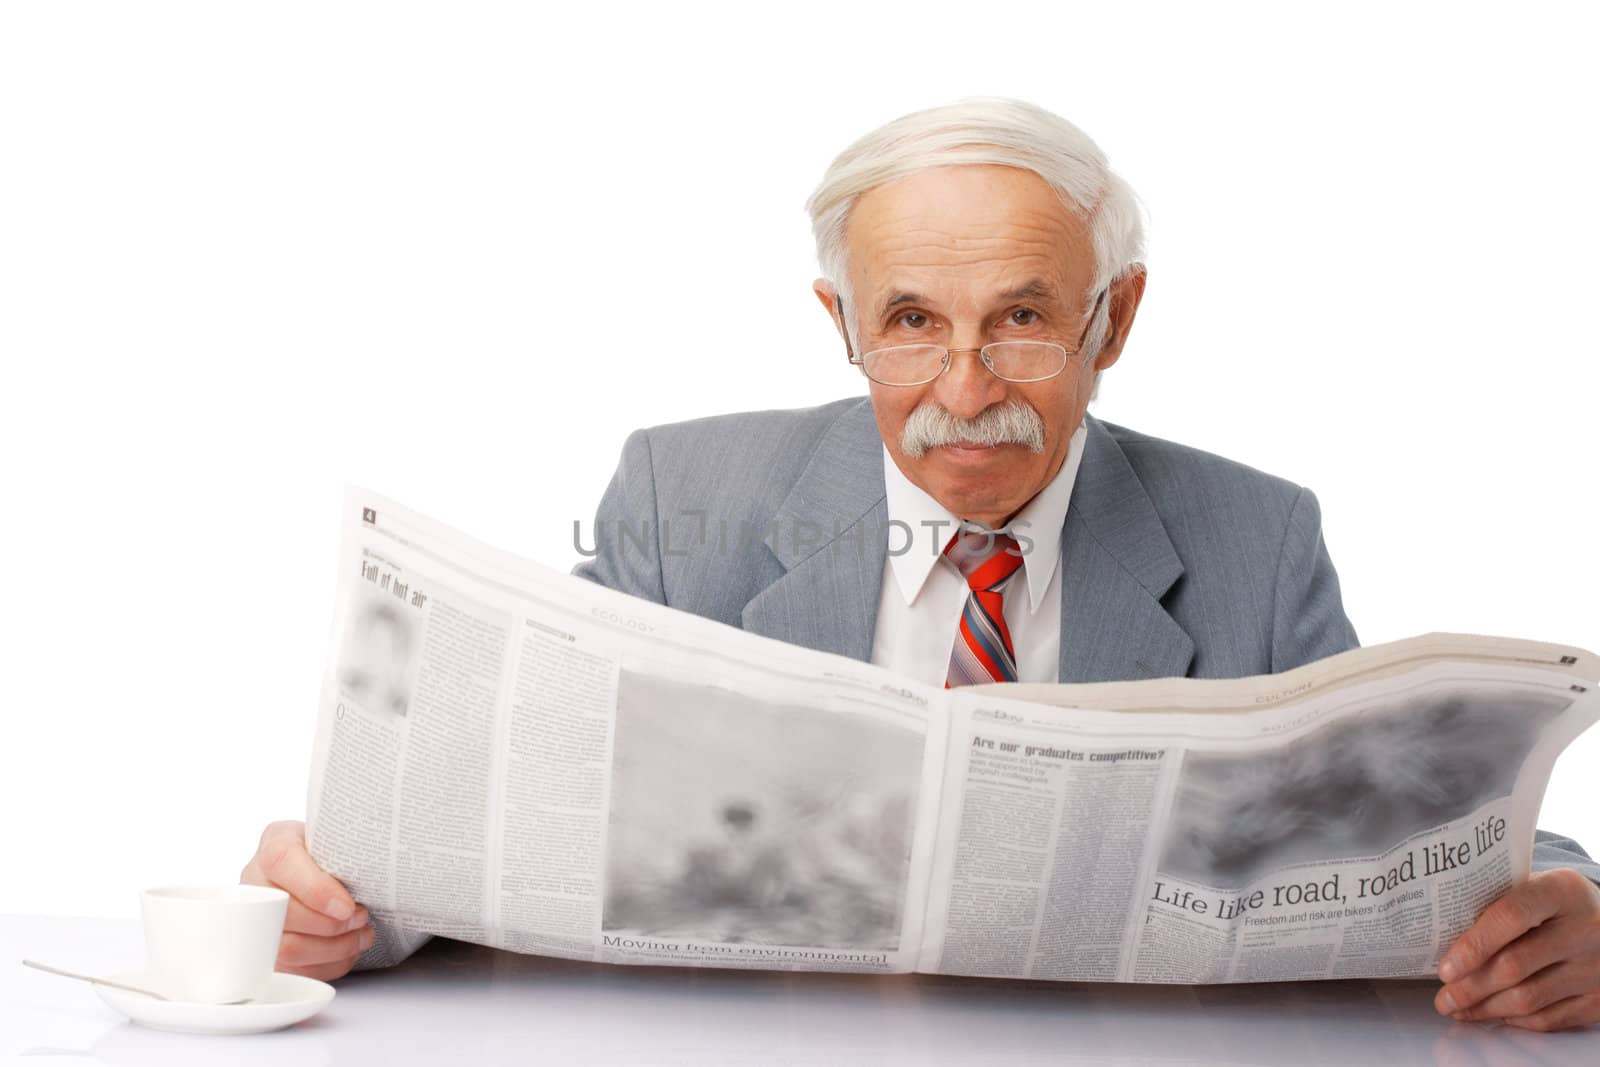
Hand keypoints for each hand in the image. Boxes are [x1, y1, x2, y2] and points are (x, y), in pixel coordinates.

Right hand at [240, 819, 374, 980]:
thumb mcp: (336, 838)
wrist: (319, 868)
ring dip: (333, 948)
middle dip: (332, 925)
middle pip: (285, 915)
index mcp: (274, 844)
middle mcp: (256, 882)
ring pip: (287, 949)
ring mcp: (255, 920)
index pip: (282, 862)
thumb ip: (344, 849)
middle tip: (360, 918)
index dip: (316, 889)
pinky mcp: (266, 951)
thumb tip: (370, 868)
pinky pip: (294, 970)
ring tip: (359, 935)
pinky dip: (329, 964)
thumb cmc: (330, 852)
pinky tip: (348, 950)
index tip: (347, 906)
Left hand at [1434, 868, 1599, 1030]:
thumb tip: (1442, 940)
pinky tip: (1495, 1014)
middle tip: (1443, 998)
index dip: (1474, 945)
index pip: (1510, 916)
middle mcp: (1585, 929)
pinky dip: (1517, 1020)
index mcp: (1562, 890)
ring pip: (1530, 998)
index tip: (1445, 969)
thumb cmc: (1555, 903)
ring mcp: (1597, 966)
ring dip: (1486, 1008)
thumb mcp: (1534, 887)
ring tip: (1458, 1009)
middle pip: (1515, 966)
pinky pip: (1551, 1018)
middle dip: (1471, 987)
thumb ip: (1497, 904)